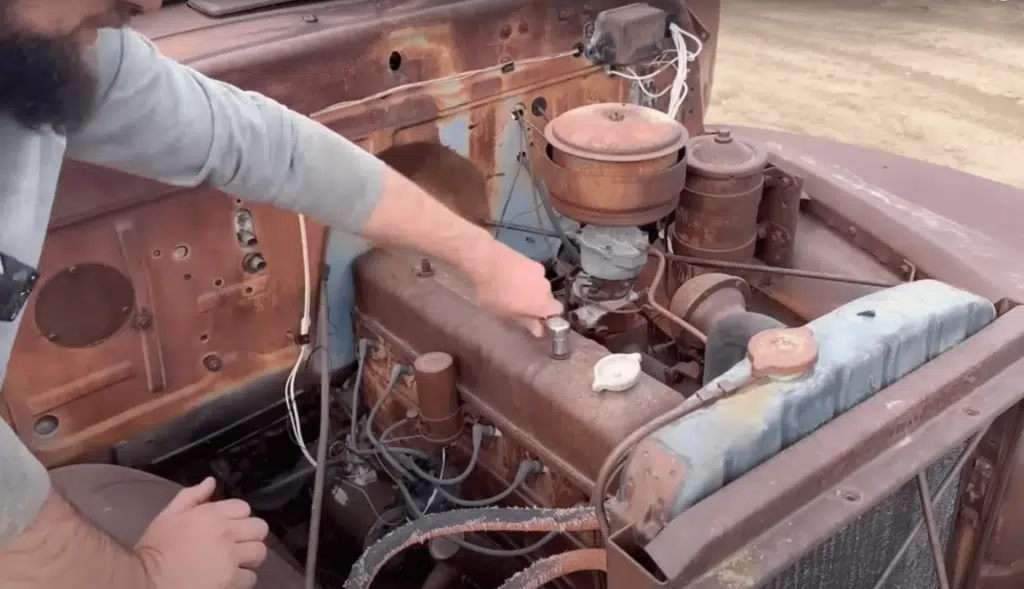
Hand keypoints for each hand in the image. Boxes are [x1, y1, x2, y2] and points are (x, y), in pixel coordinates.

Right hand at [135, 478, 269, 588]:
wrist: (146, 581)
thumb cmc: (155, 548)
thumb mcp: (169, 515)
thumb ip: (192, 496)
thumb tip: (211, 482)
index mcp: (212, 515)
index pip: (244, 508)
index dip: (237, 516)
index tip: (227, 526)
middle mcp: (226, 534)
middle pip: (260, 529)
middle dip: (251, 535)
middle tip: (238, 544)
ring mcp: (230, 559)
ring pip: (259, 553)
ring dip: (250, 557)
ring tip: (236, 562)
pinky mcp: (231, 581)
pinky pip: (251, 577)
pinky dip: (242, 578)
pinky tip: (229, 578)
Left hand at [471, 241, 562, 336]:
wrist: (485, 260)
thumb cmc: (494, 293)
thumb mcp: (506, 314)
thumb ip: (526, 322)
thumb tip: (540, 330)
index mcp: (544, 302)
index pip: (558, 311)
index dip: (549, 317)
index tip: (535, 319)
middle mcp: (546, 285)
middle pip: (547, 297)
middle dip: (537, 302)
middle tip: (519, 305)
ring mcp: (539, 270)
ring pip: (539, 284)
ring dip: (530, 288)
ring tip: (512, 288)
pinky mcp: (530, 258)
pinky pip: (531, 273)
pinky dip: (524, 276)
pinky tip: (509, 276)